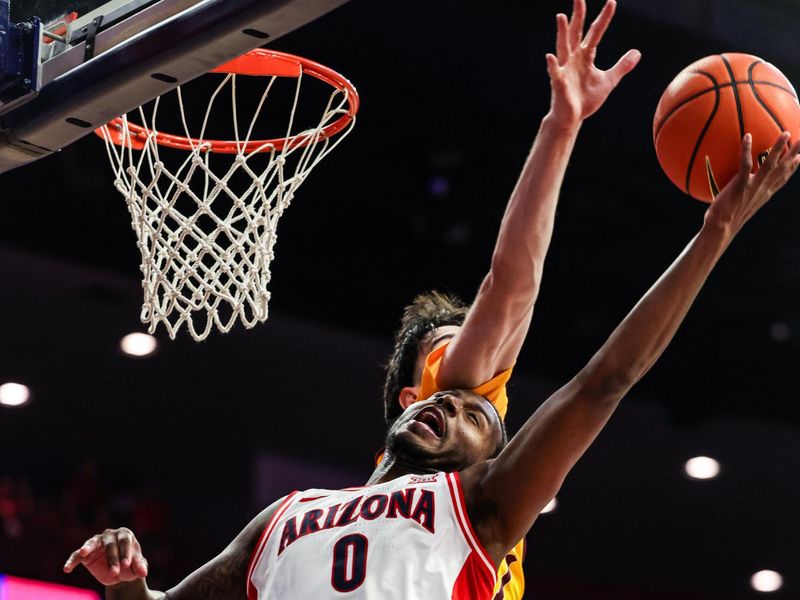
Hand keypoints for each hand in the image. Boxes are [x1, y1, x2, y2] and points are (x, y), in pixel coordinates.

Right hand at [63, 528, 148, 586]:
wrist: (119, 573)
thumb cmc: (130, 565)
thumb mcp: (136, 567)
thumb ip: (140, 567)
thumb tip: (144, 573)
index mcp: (125, 534)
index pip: (125, 542)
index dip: (125, 553)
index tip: (126, 565)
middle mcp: (110, 535)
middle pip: (110, 544)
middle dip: (112, 558)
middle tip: (115, 572)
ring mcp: (96, 542)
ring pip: (92, 544)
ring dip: (88, 549)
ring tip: (83, 553)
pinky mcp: (84, 554)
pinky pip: (76, 556)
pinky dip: (72, 561)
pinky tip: (67, 568)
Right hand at [546, 0, 639, 129]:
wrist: (572, 118)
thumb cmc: (586, 99)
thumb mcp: (608, 81)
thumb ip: (621, 66)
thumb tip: (637, 52)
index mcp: (586, 56)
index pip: (595, 33)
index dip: (604, 18)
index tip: (611, 2)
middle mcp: (574, 59)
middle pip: (576, 33)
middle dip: (578, 15)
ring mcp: (565, 70)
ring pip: (563, 47)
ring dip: (562, 33)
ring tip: (561, 17)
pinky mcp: (559, 84)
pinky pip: (554, 73)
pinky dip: (552, 65)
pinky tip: (550, 57)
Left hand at [705, 132, 799, 231]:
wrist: (721, 228)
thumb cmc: (725, 220)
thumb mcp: (739, 208)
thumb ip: (742, 198)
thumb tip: (735, 193)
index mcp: (764, 195)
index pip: (781, 180)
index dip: (791, 169)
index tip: (799, 158)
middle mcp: (763, 189)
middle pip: (782, 169)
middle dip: (793, 154)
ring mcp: (753, 186)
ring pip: (770, 164)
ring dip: (779, 148)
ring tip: (786, 133)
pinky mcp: (741, 184)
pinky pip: (745, 163)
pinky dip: (746, 149)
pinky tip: (747, 136)